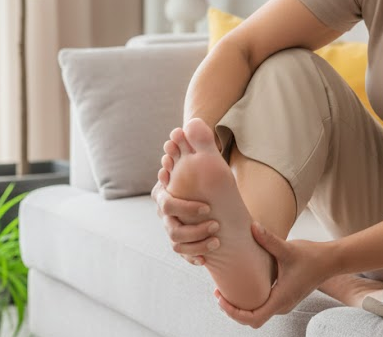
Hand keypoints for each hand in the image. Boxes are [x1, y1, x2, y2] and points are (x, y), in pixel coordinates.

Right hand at [153, 128, 220, 265]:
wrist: (208, 187)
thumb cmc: (205, 170)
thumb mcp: (204, 156)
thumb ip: (198, 140)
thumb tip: (191, 123)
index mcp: (166, 192)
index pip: (168, 203)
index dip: (186, 208)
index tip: (208, 208)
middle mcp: (166, 213)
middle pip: (171, 228)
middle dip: (193, 229)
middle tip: (216, 224)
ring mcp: (173, 227)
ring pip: (177, 244)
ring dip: (196, 244)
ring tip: (217, 240)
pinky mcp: (183, 241)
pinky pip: (183, 254)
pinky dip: (194, 257)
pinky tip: (206, 259)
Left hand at [215, 222, 335, 328]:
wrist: (331, 260)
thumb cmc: (311, 256)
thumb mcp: (288, 248)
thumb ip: (268, 239)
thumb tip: (251, 226)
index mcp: (281, 299)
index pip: (252, 318)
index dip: (233, 312)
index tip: (220, 297)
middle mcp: (282, 305)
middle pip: (252, 320)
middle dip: (232, 310)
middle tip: (218, 293)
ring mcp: (284, 303)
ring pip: (257, 314)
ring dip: (240, 307)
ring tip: (226, 291)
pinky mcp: (285, 297)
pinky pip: (263, 306)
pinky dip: (249, 302)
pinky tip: (241, 286)